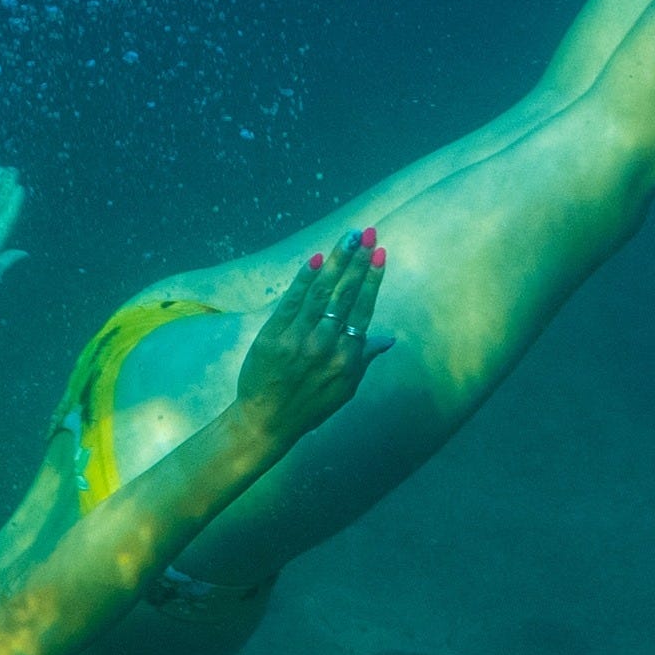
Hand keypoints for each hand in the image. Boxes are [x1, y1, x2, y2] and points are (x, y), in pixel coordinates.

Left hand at [237, 229, 390, 436]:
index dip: (372, 280)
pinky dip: (304, 279)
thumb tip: (388, 338)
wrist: (267, 420)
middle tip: (367, 234)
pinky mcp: (272, 336)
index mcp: (346, 358)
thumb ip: (365, 358)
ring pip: (321, 293)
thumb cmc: (310, 405)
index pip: (362, 310)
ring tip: (348, 237)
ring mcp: (297, 340)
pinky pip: (291, 301)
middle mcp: (324, 346)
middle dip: (357, 261)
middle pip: (344, 295)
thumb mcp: (346, 388)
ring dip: (336, 261)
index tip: (380, 254)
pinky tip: (317, 259)